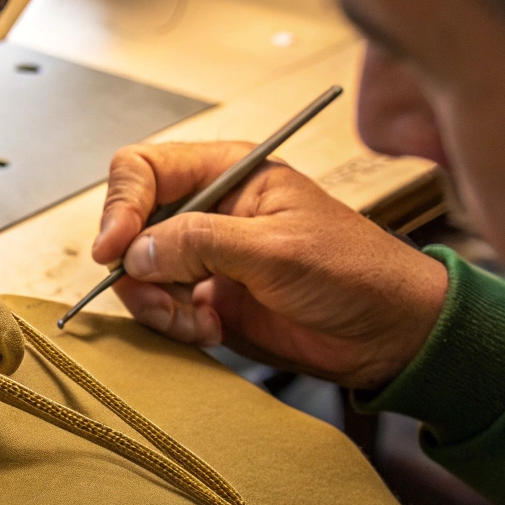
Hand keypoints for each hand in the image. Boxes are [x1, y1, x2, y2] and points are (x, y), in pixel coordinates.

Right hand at [92, 142, 449, 388]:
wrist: (388, 334)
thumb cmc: (354, 272)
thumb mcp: (277, 249)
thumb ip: (201, 243)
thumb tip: (134, 252)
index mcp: (228, 174)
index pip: (144, 170)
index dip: (121, 206)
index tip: (116, 249)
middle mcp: (208, 211)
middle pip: (131, 226)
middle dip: (137, 266)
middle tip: (162, 295)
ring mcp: (204, 257)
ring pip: (137, 274)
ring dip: (156, 303)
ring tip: (197, 320)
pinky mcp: (205, 298)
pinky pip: (159, 309)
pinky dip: (173, 325)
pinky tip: (211, 330)